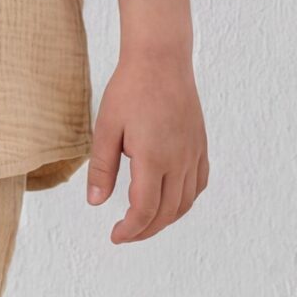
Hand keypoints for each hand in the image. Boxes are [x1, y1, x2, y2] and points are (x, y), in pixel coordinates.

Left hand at [86, 46, 207, 241]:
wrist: (161, 60)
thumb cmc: (130, 89)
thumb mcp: (106, 128)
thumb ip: (102, 168)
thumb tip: (95, 203)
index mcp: (153, 158)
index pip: (144, 210)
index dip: (130, 230)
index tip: (115, 236)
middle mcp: (179, 160)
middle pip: (167, 212)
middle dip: (145, 230)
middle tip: (124, 233)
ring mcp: (193, 153)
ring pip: (186, 202)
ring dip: (165, 219)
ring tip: (144, 222)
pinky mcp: (200, 145)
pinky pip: (198, 184)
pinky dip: (185, 201)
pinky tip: (170, 200)